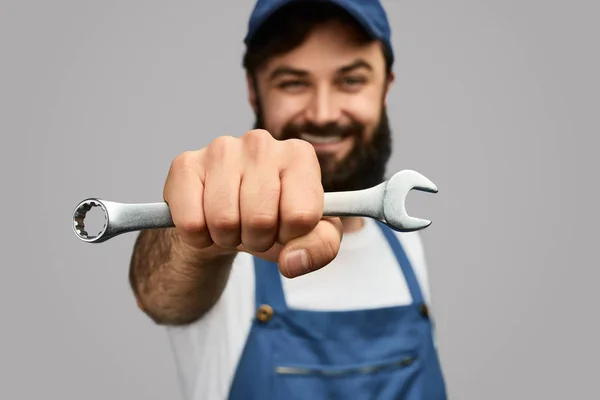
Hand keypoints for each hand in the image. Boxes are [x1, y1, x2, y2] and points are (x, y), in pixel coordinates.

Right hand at [163, 129, 342, 277]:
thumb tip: (292, 262)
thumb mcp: (309, 237)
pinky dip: (198, 236)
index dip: (292, 236)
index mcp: (299, 155)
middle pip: (261, 219)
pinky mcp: (186, 164)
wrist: (226, 217)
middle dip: (258, 239)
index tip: (286, 228)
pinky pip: (191, 222)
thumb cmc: (274, 221)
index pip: (301, 216)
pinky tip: (207, 220)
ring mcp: (221, 149)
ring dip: (228, 238)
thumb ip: (319, 249)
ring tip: (233, 225)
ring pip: (223, 221)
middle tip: (255, 230)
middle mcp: (261, 142)